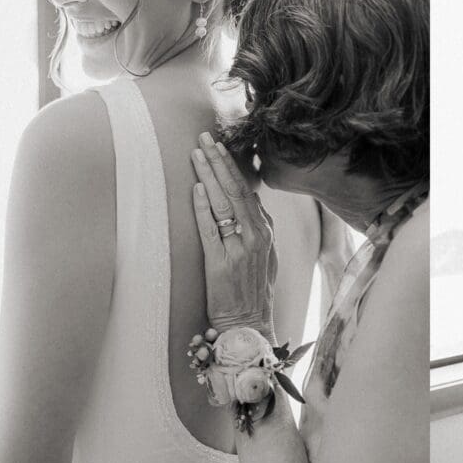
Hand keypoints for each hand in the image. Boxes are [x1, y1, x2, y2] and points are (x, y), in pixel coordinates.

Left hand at [191, 132, 277, 341]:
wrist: (249, 325)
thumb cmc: (253, 292)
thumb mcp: (265, 256)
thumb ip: (259, 228)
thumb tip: (250, 200)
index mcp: (265, 233)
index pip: (248, 191)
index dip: (232, 166)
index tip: (220, 146)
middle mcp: (256, 236)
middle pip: (237, 190)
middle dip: (220, 161)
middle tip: (205, 138)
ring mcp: (239, 249)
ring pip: (224, 203)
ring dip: (209, 175)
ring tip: (197, 153)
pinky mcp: (221, 263)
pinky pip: (211, 228)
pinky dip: (204, 206)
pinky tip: (197, 188)